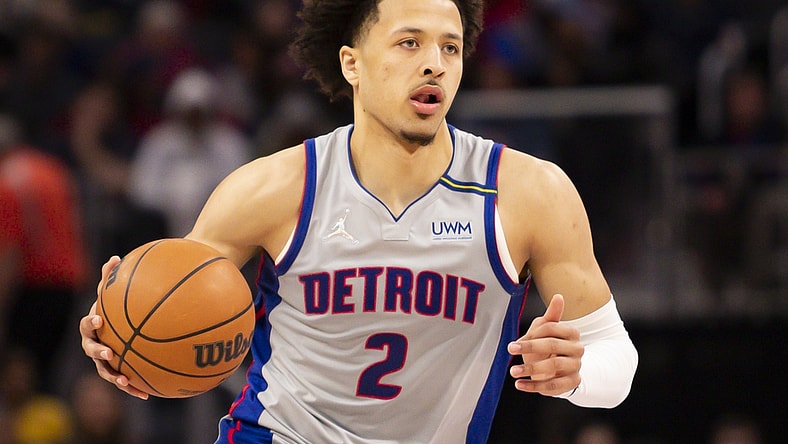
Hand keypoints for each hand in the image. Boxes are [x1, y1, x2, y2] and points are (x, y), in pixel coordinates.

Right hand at [79, 256, 148, 399]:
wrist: (122, 327)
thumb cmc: (116, 308)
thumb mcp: (114, 293)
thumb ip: (112, 278)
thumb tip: (115, 258)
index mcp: (93, 327)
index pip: (87, 325)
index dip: (91, 323)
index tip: (99, 320)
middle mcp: (95, 345)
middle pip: (92, 351)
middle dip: (99, 353)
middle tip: (109, 353)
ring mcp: (105, 361)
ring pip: (106, 371)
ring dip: (115, 377)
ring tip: (125, 381)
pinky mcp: (118, 372)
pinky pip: (125, 381)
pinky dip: (135, 388)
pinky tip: (149, 394)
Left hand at [507, 294, 582, 395]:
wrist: (559, 369)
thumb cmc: (548, 345)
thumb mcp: (546, 329)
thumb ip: (551, 316)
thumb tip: (558, 296)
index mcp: (572, 332)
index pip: (550, 328)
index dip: (531, 334)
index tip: (515, 341)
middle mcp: (577, 349)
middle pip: (553, 345)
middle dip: (529, 348)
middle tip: (510, 350)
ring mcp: (576, 366)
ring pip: (553, 366)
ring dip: (530, 369)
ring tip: (513, 371)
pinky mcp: (572, 382)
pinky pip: (554, 386)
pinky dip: (534, 386)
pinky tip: (519, 384)